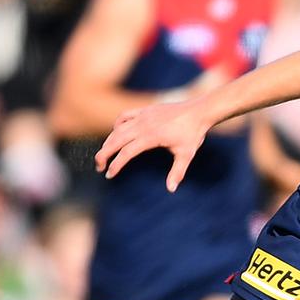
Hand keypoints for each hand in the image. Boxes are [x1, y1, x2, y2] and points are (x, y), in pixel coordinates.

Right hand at [96, 98, 211, 190]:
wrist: (199, 111)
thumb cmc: (193, 133)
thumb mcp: (186, 154)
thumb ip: (177, 172)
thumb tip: (171, 189)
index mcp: (151, 136)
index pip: (126, 152)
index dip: (116, 164)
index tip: (110, 174)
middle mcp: (143, 124)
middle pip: (115, 139)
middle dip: (104, 154)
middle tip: (99, 167)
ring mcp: (143, 115)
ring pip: (118, 128)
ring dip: (108, 141)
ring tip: (104, 155)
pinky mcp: (145, 110)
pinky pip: (124, 116)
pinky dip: (117, 125)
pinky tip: (116, 134)